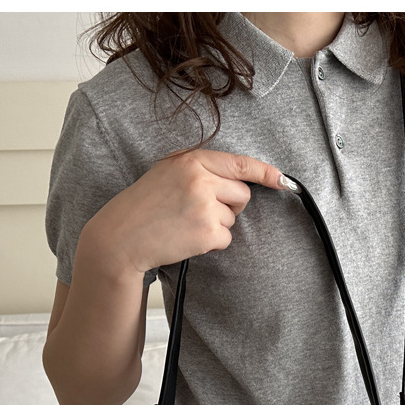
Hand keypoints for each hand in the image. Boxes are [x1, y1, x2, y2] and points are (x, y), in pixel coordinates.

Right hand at [79, 149, 294, 276]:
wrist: (123, 237)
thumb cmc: (144, 205)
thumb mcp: (167, 172)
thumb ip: (199, 168)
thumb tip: (237, 175)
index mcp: (191, 161)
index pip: (239, 164)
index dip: (265, 172)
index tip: (282, 179)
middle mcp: (201, 181)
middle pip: (242, 195)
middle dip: (230, 205)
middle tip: (200, 210)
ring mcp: (205, 207)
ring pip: (233, 219)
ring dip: (216, 225)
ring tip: (186, 224)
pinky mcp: (207, 233)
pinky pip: (226, 239)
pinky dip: (212, 243)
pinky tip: (188, 238)